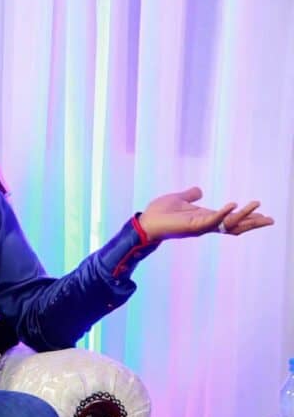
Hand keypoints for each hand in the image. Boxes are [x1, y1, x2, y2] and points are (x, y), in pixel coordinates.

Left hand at [137, 187, 273, 240]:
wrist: (145, 221)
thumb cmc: (159, 212)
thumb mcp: (179, 199)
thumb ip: (190, 195)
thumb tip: (199, 191)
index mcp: (204, 217)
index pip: (230, 219)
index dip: (246, 216)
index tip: (262, 213)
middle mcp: (206, 224)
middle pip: (235, 225)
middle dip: (253, 222)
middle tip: (271, 219)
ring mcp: (201, 226)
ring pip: (228, 223)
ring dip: (244, 215)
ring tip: (257, 206)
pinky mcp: (193, 226)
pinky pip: (212, 220)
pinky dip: (223, 213)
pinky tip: (233, 205)